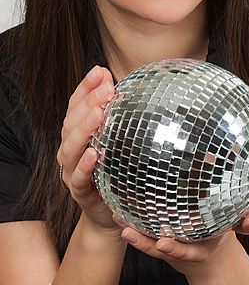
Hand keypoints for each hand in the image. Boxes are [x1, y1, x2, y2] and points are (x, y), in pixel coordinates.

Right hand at [57, 65, 120, 235]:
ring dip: (84, 129)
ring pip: (70, 147)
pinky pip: (77, 177)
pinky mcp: (78, 191)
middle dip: (88, 102)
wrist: (110, 214)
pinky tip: (95, 154)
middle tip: (107, 88)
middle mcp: (70, 148)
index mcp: (78, 133)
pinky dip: (84, 165)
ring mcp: (71, 170)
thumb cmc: (116, 171)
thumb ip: (122, 119)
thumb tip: (143, 88)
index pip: (76, 105)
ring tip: (98, 114)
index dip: (86, 87)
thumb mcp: (120, 142)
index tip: (100, 70)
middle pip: (72, 121)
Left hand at [112, 211, 248, 279]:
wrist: (209, 251)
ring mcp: (166, 244)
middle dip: (143, 243)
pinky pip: (142, 232)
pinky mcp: (157, 237)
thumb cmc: (220, 233)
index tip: (164, 243)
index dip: (174, 249)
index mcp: (196, 249)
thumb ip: (243, 224)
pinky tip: (117, 211)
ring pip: (146, 242)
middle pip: (157, 249)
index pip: (185, 252)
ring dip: (132, 232)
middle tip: (129, 233)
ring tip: (118, 220)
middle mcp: (178, 249)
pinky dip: (130, 224)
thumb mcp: (233, 229)